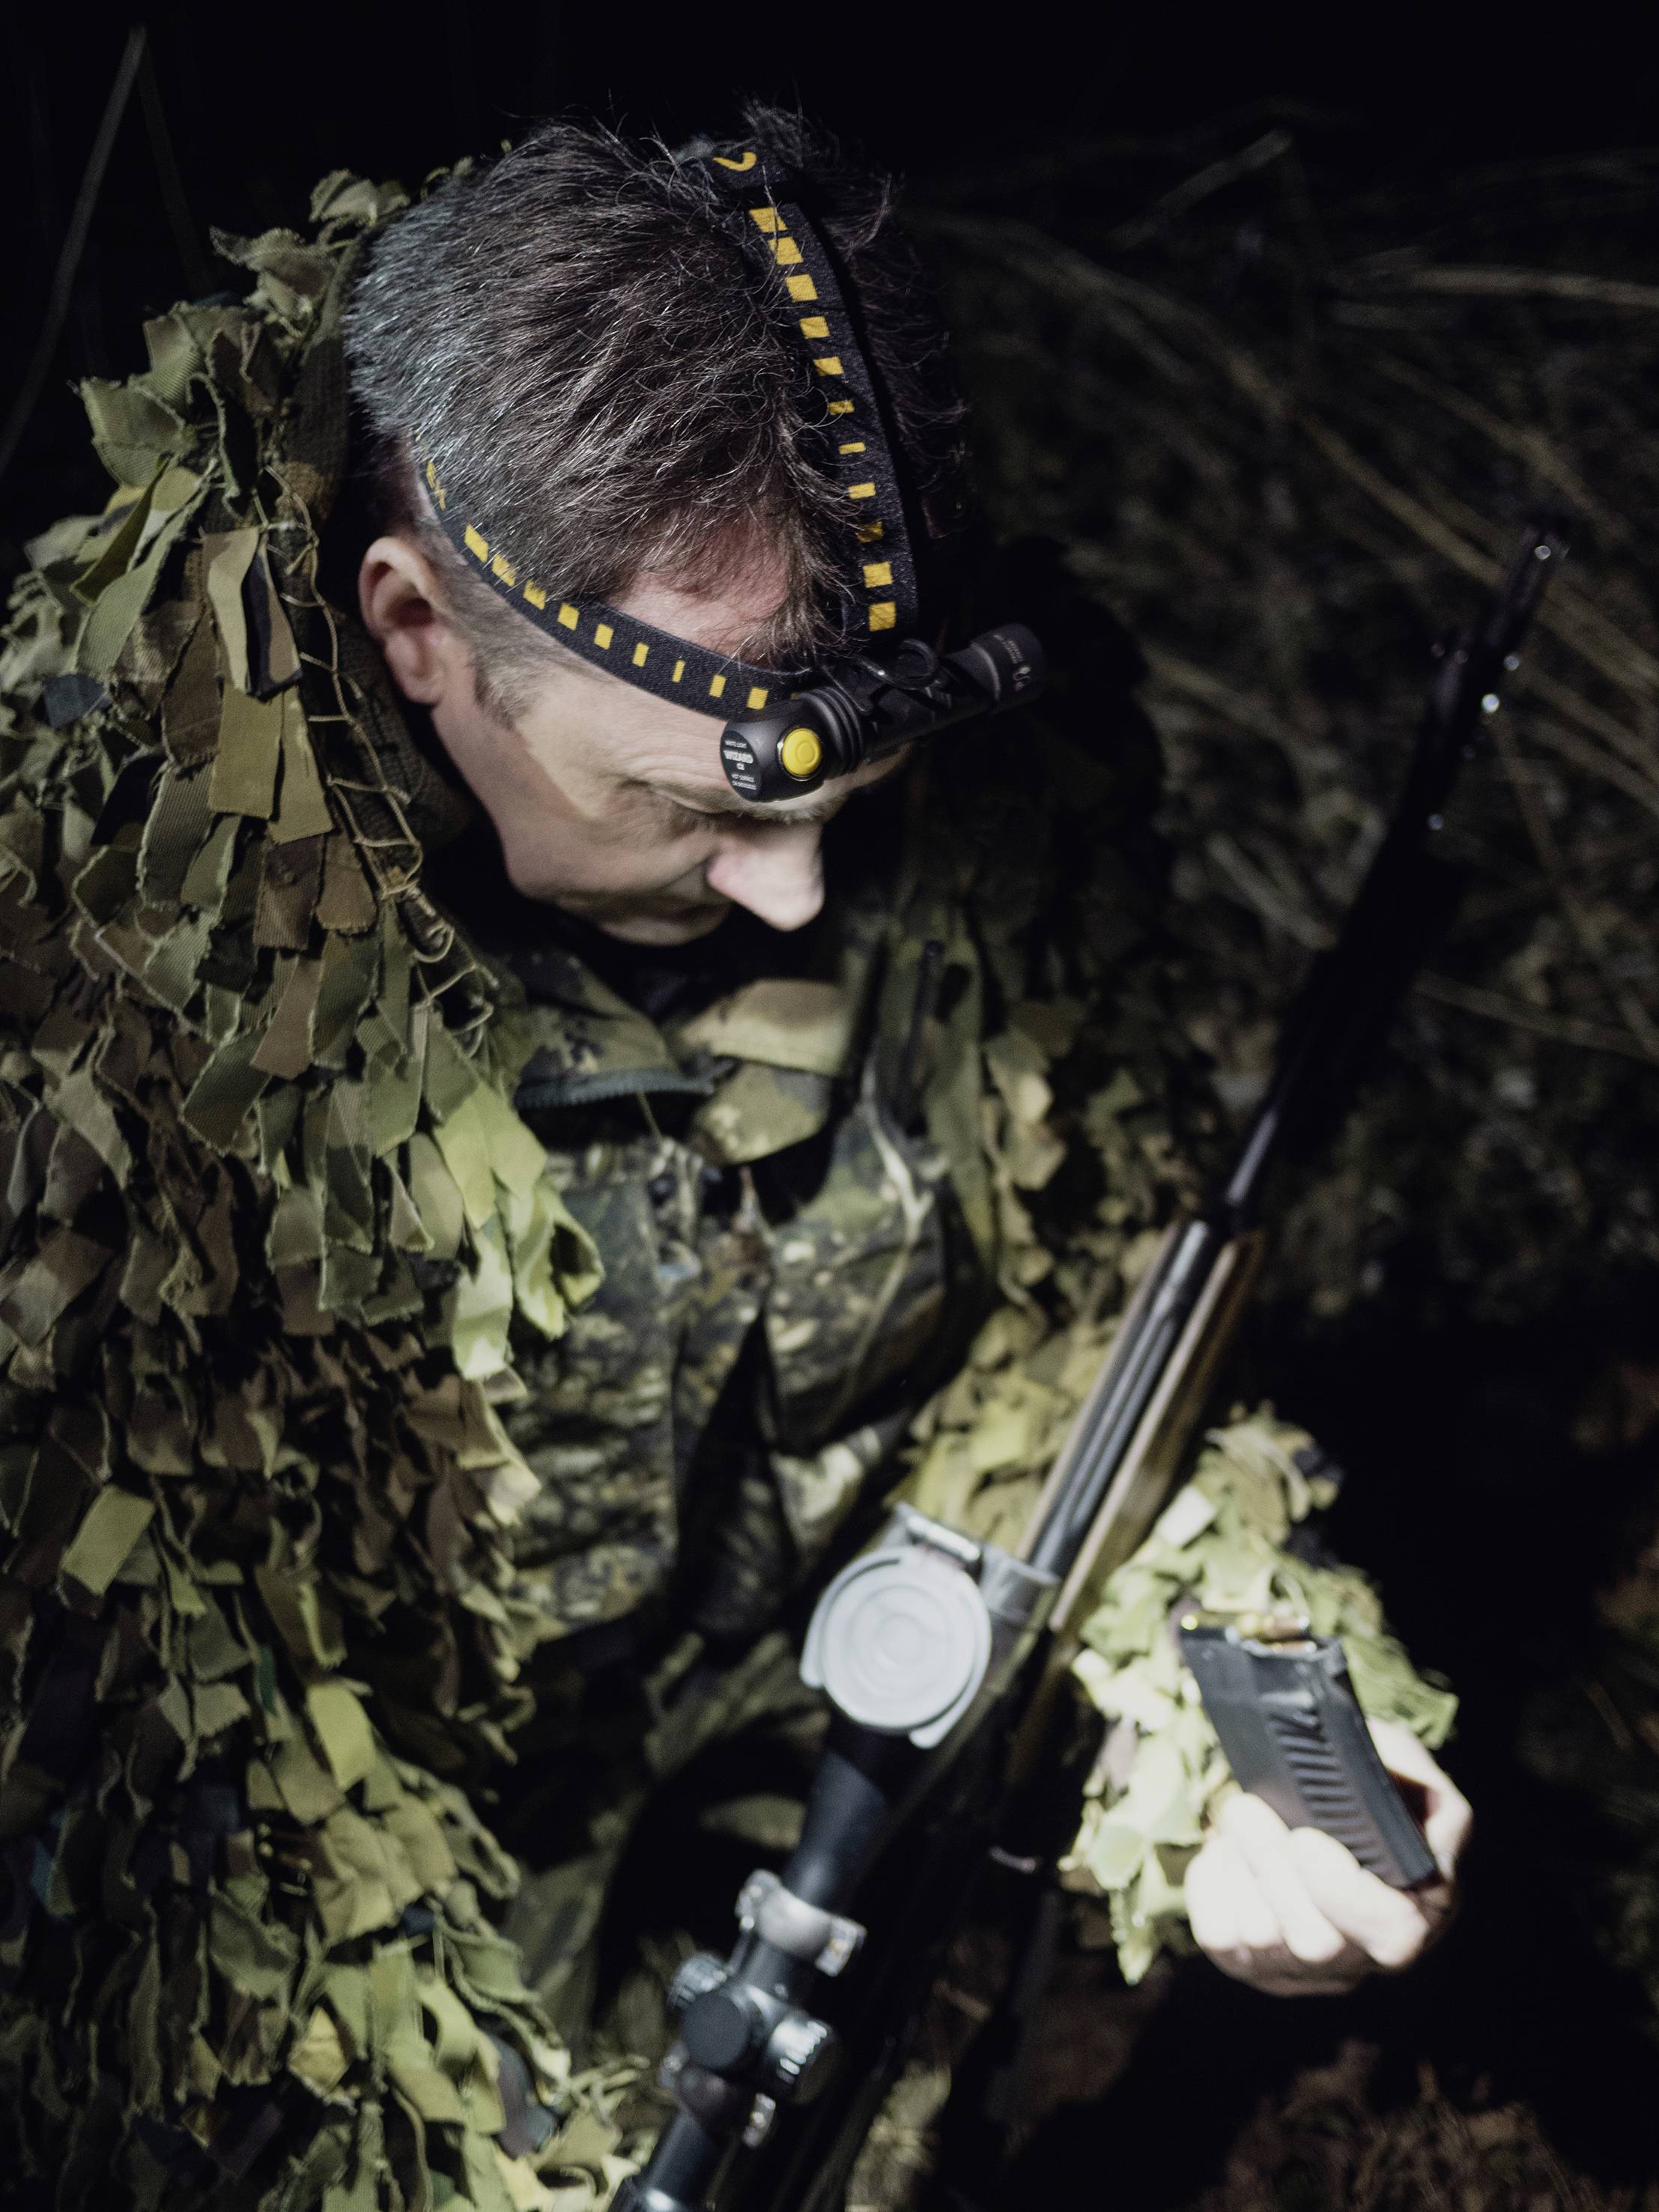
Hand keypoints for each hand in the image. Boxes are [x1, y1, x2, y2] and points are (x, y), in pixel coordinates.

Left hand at [1184, 1719, 1470, 1996]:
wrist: (1310, 1800)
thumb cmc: (1363, 1783)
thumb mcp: (1398, 1761)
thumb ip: (1407, 1775)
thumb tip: (1382, 1791)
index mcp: (1417, 1910)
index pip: (1393, 1933)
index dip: (1345, 1893)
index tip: (1304, 1839)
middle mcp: (1363, 1954)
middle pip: (1315, 1941)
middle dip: (1272, 1866)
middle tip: (1245, 1806)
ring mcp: (1307, 1968)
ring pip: (1262, 1939)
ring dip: (1240, 1868)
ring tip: (1241, 1817)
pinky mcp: (1253, 1964)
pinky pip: (1219, 1938)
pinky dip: (1211, 1887)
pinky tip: (1226, 1851)